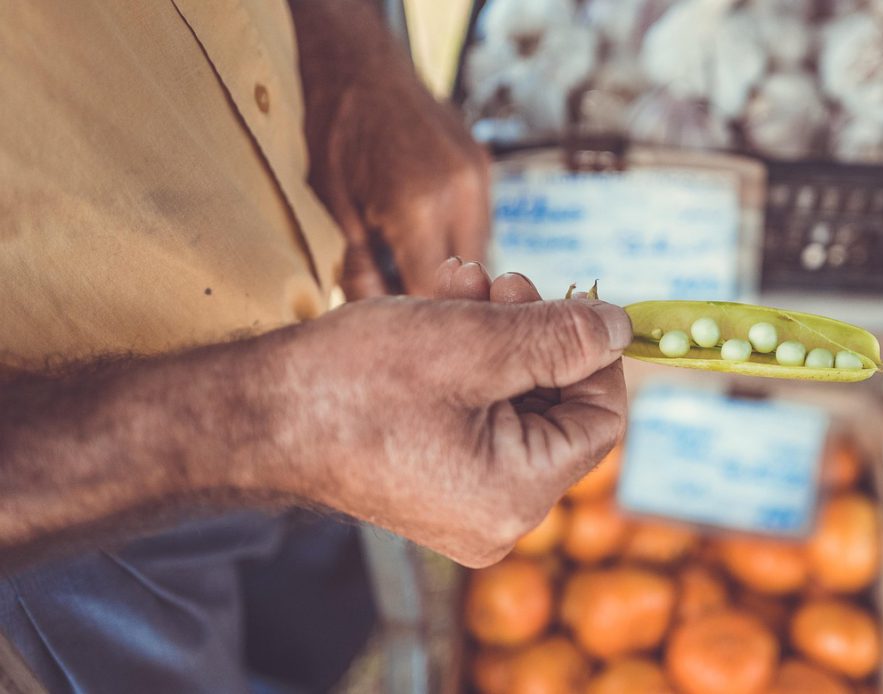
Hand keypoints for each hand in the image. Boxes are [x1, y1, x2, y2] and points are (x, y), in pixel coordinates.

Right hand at [265, 260, 629, 566]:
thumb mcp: (474, 342)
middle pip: (556, 408)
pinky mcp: (434, 480)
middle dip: (536, 333)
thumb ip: (562, 337)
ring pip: (515, 402)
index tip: (573, 302)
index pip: (601, 421)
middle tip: (504, 280)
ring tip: (463, 283)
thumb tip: (622, 328)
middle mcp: (496, 516)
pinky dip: (470, 361)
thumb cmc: (352, 383)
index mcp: (516, 496)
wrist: (251, 414)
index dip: (596, 355)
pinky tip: (444, 309)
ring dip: (499, 333)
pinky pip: (478, 416)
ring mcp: (462, 503)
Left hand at [293, 0, 490, 299]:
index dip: (418, 322)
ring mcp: (479, 178)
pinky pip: (480, 225)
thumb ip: (361, 266)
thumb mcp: (334, 207)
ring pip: (479, 256)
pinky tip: (428, 240)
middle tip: (407, 308)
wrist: (358, 66)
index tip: (403, 335)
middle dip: (438, 299)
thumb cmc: (334, 133)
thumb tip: (376, 313)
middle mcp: (460, 194)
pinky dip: (457, 241)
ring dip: (453, 272)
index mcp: (416, 207)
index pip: (432, 294)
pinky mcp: (484, 168)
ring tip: (414, 270)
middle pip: (466, 281)